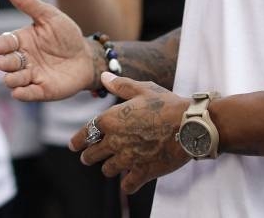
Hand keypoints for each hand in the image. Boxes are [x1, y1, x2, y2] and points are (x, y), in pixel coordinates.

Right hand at [0, 0, 96, 100]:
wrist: (87, 56)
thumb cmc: (66, 35)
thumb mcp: (49, 15)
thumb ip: (27, 1)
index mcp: (21, 40)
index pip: (3, 44)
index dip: (1, 45)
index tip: (3, 45)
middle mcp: (23, 59)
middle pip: (5, 63)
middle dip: (5, 63)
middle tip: (12, 60)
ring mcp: (31, 75)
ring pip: (12, 81)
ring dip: (13, 79)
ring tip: (19, 75)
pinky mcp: (41, 90)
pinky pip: (26, 95)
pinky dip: (22, 94)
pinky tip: (21, 90)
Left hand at [70, 72, 190, 194]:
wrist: (189, 124)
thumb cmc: (166, 103)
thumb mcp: (142, 89)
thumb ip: (120, 85)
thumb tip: (104, 77)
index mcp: (111, 119)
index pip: (85, 133)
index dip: (78, 140)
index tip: (74, 146)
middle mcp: (115, 141)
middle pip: (91, 155)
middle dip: (89, 156)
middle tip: (89, 157)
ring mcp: (128, 158)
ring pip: (107, 170)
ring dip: (109, 168)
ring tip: (112, 166)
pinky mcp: (143, 172)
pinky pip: (127, 185)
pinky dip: (128, 183)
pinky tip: (131, 179)